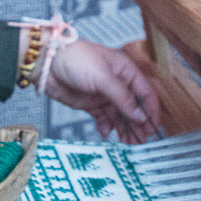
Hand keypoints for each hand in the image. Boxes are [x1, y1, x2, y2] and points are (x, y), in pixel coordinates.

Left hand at [40, 38, 160, 141]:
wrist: (47, 63)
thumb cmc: (75, 58)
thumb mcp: (103, 77)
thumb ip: (123, 98)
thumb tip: (139, 115)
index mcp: (125, 70)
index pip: (145, 92)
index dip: (150, 111)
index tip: (152, 128)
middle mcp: (117, 82)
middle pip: (134, 107)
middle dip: (138, 124)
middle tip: (140, 140)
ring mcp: (104, 94)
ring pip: (120, 115)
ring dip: (124, 129)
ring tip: (126, 142)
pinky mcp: (91, 103)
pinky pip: (104, 118)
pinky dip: (106, 126)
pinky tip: (106, 132)